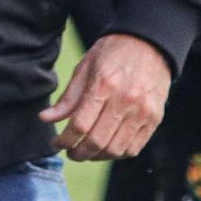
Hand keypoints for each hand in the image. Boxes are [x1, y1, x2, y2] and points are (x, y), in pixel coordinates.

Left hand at [40, 34, 171, 160]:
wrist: (150, 43)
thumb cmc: (113, 53)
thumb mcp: (85, 67)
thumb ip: (68, 97)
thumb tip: (46, 118)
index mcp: (104, 85)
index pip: (80, 125)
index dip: (64, 140)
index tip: (56, 143)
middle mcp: (126, 100)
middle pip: (97, 141)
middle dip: (78, 153)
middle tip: (70, 153)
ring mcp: (143, 111)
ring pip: (115, 149)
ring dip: (97, 157)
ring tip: (87, 152)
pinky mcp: (155, 118)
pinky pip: (134, 148)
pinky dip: (117, 154)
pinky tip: (106, 148)